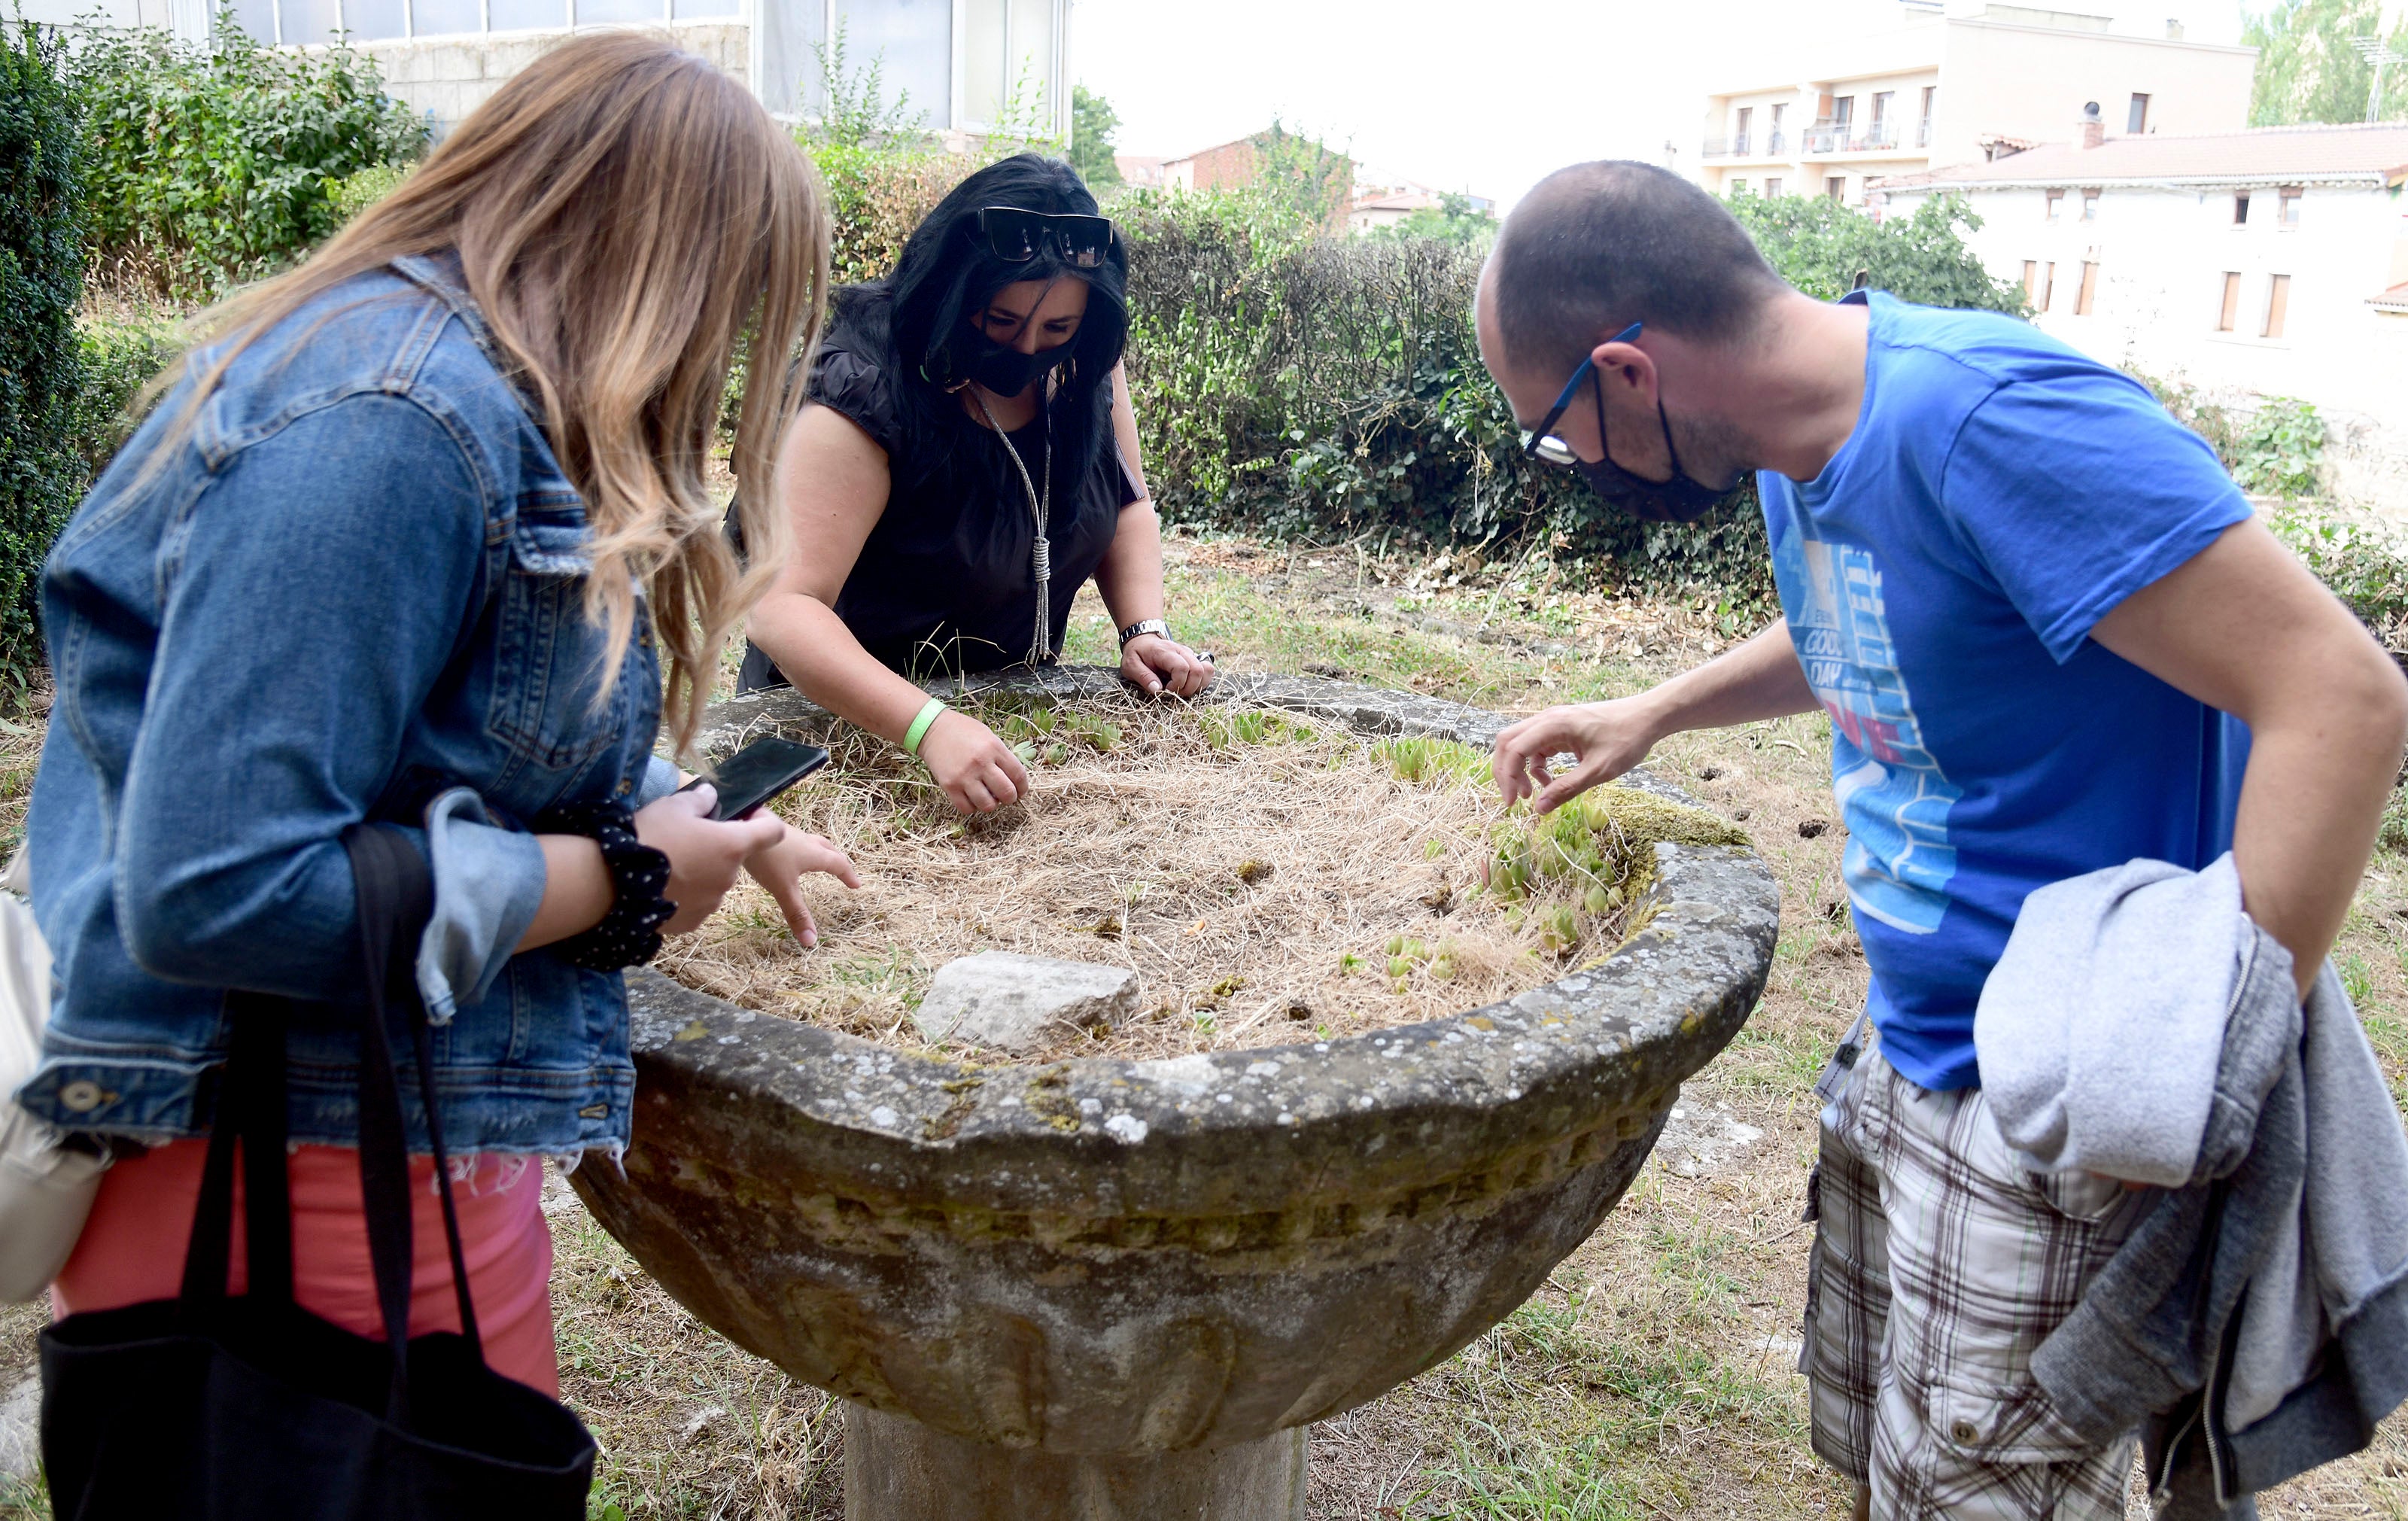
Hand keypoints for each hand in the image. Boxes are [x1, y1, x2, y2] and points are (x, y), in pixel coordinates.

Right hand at [632, 785, 787, 933]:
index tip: (747, 816)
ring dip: (700, 872)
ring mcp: (711, 902)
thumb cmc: (649, 838)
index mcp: (732, 845)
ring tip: (668, 865)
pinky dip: (685, 894)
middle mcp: (729, 877)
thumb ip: (699, 800)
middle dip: (717, 848)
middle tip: (685, 840)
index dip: (763, 821)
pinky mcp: (692, 921)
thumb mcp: (673, 806)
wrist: (613, 883)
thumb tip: (711, 795)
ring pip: (713, 881)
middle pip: (733, 857)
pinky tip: (661, 885)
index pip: (772, 831)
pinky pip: (695, 902)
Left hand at [742, 821, 860, 947]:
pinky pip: (794, 839)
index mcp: (813, 854)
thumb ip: (796, 914)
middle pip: (827, 849)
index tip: (856, 885)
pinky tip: (786, 853)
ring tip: (816, 859)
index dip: (848, 875)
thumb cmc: (767, 857)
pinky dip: (799, 847)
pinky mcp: (773, 830)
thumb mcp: (783, 889)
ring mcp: (788, 833)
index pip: (838, 864)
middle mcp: (804, 841)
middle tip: (842, 870)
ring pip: (811, 842)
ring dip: (819, 851)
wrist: (742, 825)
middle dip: (837, 860)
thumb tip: (811, 941)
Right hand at [917, 709, 1030, 813]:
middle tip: (1006, 796)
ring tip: (988, 797)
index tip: (1021, 791)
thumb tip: (1014, 779)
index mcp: (994, 748)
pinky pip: (967, 808)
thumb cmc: (963, 731)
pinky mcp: (949, 786)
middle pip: (1007, 793)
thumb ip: (1002, 756)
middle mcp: (981, 763)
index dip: (1023, 787)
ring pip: (988, 805)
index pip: (1018, 774)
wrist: (932, 729)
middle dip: (1011, 798)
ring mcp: (964, 776)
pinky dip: (972, 807)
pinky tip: (972, 798)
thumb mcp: (988, 736)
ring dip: (991, 804)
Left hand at [1120, 633, 1213, 697]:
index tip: (1165, 690)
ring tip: (1182, 690)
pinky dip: (1202, 681)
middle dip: (1189, 688)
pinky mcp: (1193, 659)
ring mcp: (1189, 654)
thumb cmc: (1136, 654)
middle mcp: (1181, 651)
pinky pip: (1207, 670)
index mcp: (1165, 652)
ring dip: (1198, 685)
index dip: (1177, 684)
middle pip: (1198, 670)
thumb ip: (1143, 677)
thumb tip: (1157, 690)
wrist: (1143, 640)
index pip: (1182, 668)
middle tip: (1175, 693)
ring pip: (1207, 670)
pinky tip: (1188, 685)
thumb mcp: (1130, 665)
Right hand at [1492, 697, 1664, 813]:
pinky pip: (1536, 746)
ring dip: (1519, 769)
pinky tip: (1549, 781)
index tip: (1512, 804)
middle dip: (1505, 772)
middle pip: (1508, 741)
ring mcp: (1554, 721)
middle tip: (1514, 799)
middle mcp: (1548, 718)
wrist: (1648, 716)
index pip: (1514, 749)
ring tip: (1533, 794)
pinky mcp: (1561, 728)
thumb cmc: (1627, 739)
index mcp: (1554, 724)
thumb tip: (1539, 809)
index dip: (1507, 777)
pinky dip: (1535, 765)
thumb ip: (1567, 789)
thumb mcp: (1598, 770)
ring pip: (1520, 743)